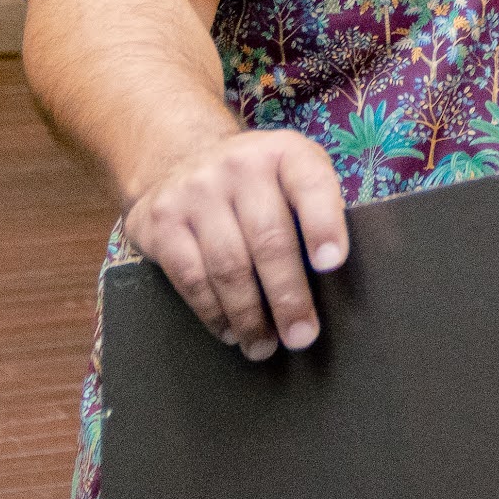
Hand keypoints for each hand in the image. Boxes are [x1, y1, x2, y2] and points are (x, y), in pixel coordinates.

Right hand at [121, 123, 350, 361]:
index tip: (332, 264)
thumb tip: (338, 279)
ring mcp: (196, 192)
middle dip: (288, 295)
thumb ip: (316, 210)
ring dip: (250, 315)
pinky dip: (213, 312)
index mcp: (285, 153)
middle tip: (301, 336)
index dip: (323, 224)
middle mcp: (239, 165)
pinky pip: (191, 277)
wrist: (179, 159)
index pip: (311, 185)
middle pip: (268, 239)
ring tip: (265, 345)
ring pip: (228, 265)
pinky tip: (230, 332)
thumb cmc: (257, 184)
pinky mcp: (161, 222)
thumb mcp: (291, 174)